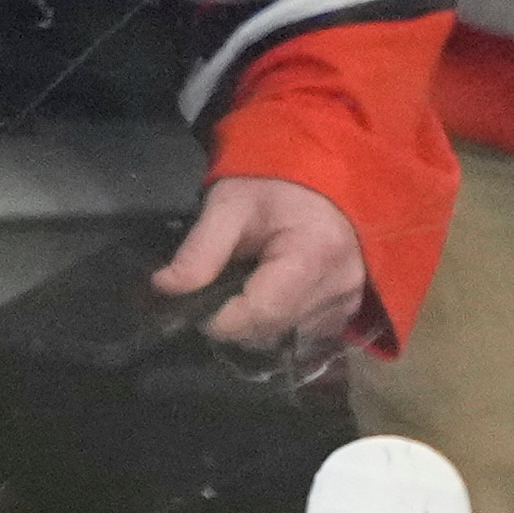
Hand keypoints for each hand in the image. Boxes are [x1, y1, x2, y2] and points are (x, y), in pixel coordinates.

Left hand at [152, 172, 366, 357]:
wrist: (320, 173)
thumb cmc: (273, 185)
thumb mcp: (228, 206)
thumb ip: (199, 250)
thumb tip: (164, 287)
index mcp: (313, 257)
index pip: (258, 315)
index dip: (216, 318)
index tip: (195, 300)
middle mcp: (339, 286)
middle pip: (270, 332)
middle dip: (232, 322)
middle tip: (217, 288)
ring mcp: (349, 300)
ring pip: (286, 339)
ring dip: (256, 325)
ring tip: (244, 287)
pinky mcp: (349, 308)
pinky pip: (306, 334)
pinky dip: (280, 324)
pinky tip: (268, 296)